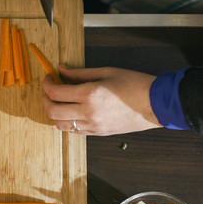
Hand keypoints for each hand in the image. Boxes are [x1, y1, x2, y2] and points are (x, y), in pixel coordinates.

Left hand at [42, 66, 161, 134]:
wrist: (157, 104)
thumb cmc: (135, 84)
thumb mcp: (106, 72)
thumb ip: (80, 73)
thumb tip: (62, 70)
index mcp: (90, 94)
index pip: (56, 93)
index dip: (47, 85)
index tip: (48, 78)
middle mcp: (89, 113)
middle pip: (53, 112)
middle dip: (45, 100)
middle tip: (49, 91)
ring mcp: (93, 126)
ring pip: (61, 125)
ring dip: (54, 114)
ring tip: (58, 102)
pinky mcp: (98, 133)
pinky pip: (74, 131)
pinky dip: (67, 122)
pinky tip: (71, 112)